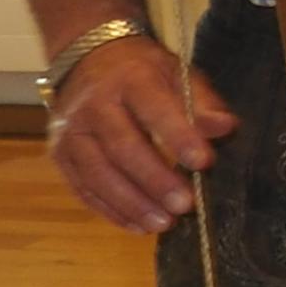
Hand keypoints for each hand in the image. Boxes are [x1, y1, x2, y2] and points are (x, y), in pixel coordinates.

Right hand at [45, 35, 238, 236]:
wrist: (87, 61)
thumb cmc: (142, 72)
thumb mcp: (176, 72)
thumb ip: (201, 101)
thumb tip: (225, 127)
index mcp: (130, 79)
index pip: (154, 109)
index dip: (179, 136)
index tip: (204, 162)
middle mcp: (93, 106)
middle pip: (122, 147)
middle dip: (154, 180)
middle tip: (184, 206)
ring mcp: (71, 132)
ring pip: (98, 173)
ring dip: (131, 203)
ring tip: (163, 224)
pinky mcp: (60, 155)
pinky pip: (83, 188)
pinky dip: (110, 210)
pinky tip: (137, 225)